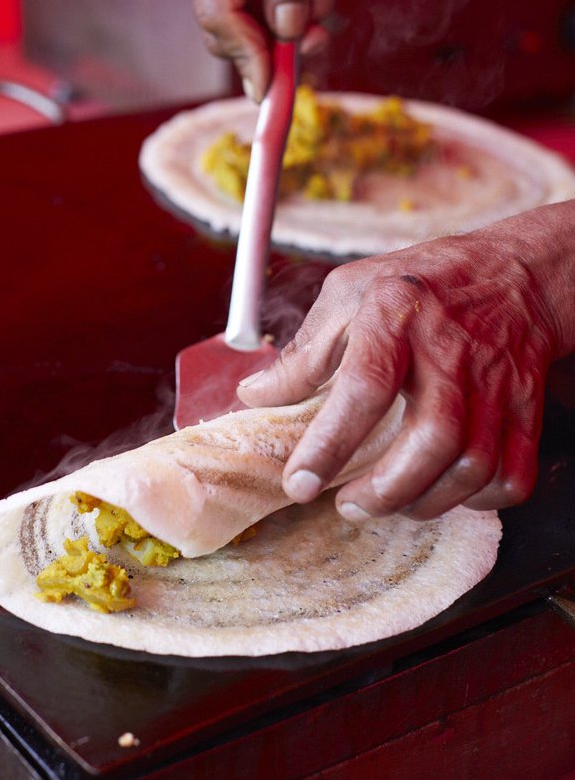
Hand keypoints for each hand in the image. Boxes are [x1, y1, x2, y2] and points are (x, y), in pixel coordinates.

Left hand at [238, 219, 564, 520]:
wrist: (510, 274)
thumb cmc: (418, 285)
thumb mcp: (348, 294)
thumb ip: (303, 350)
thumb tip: (255, 395)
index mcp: (396, 315)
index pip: (364, 386)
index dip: (329, 443)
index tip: (298, 482)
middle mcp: (451, 350)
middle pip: (432, 438)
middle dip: (386, 489)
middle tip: (348, 505)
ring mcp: (495, 382)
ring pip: (473, 465)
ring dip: (425, 502)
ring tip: (386, 501)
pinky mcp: (525, 409)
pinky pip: (512, 475)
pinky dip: (479, 500)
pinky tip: (444, 493)